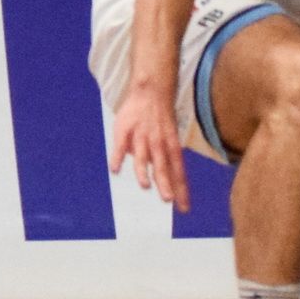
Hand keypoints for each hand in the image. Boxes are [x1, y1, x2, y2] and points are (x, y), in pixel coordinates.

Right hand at [109, 86, 188, 212]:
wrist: (151, 90)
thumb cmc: (161, 119)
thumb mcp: (171, 138)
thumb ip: (167, 158)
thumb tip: (162, 179)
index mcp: (171, 146)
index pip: (178, 172)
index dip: (181, 189)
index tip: (184, 208)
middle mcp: (159, 142)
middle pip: (163, 166)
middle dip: (166, 183)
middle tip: (168, 200)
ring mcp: (142, 135)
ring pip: (143, 156)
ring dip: (144, 171)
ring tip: (145, 187)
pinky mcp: (125, 129)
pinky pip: (121, 144)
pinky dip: (118, 156)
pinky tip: (115, 169)